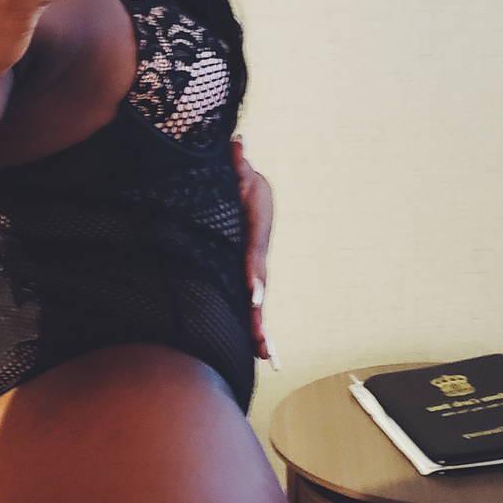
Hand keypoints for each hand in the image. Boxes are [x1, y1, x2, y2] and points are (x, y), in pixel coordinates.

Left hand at [231, 135, 279, 368]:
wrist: (247, 190)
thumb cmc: (240, 181)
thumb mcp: (239, 172)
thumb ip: (237, 164)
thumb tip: (236, 143)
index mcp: (255, 233)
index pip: (254, 256)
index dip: (254, 276)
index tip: (253, 296)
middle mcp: (257, 256)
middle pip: (259, 289)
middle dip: (260, 317)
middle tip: (262, 344)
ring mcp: (253, 270)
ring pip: (257, 304)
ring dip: (262, 331)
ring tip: (267, 359)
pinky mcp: (246, 277)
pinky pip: (249, 305)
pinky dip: (255, 327)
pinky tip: (259, 353)